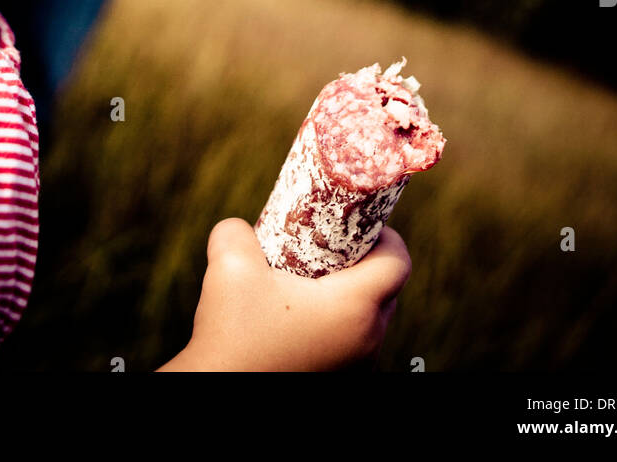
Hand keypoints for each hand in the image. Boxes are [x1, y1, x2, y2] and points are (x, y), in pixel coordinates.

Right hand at [157, 219, 410, 371]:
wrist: (217, 391)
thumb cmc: (231, 337)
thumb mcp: (229, 267)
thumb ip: (236, 232)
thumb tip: (239, 227)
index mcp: (354, 309)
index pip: (399, 262)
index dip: (386, 236)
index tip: (359, 225)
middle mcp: (365, 343)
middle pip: (387, 291)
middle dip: (365, 263)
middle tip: (331, 247)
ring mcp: (354, 370)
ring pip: (370, 321)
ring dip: (350, 297)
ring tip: (310, 282)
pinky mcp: (337, 382)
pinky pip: (353, 346)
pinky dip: (337, 326)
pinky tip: (299, 319)